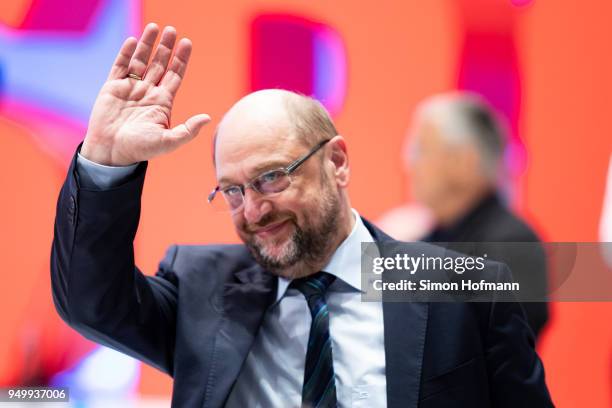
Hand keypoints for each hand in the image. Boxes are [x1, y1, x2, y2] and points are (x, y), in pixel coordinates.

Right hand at [81, 23, 209, 165]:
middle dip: (166, 47)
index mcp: (162, 102)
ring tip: (155, 27)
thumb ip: (188, 130)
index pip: (175, 75)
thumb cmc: (140, 150)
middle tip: (172, 30)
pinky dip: (126, 53)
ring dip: (147, 44)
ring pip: (141, 61)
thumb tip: (207, 118)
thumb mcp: (168, 141)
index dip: (181, 59)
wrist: (111, 153)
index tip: (187, 43)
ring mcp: (130, 88)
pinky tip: (133, 40)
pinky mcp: (112, 87)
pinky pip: (120, 66)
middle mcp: (148, 92)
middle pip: (159, 64)